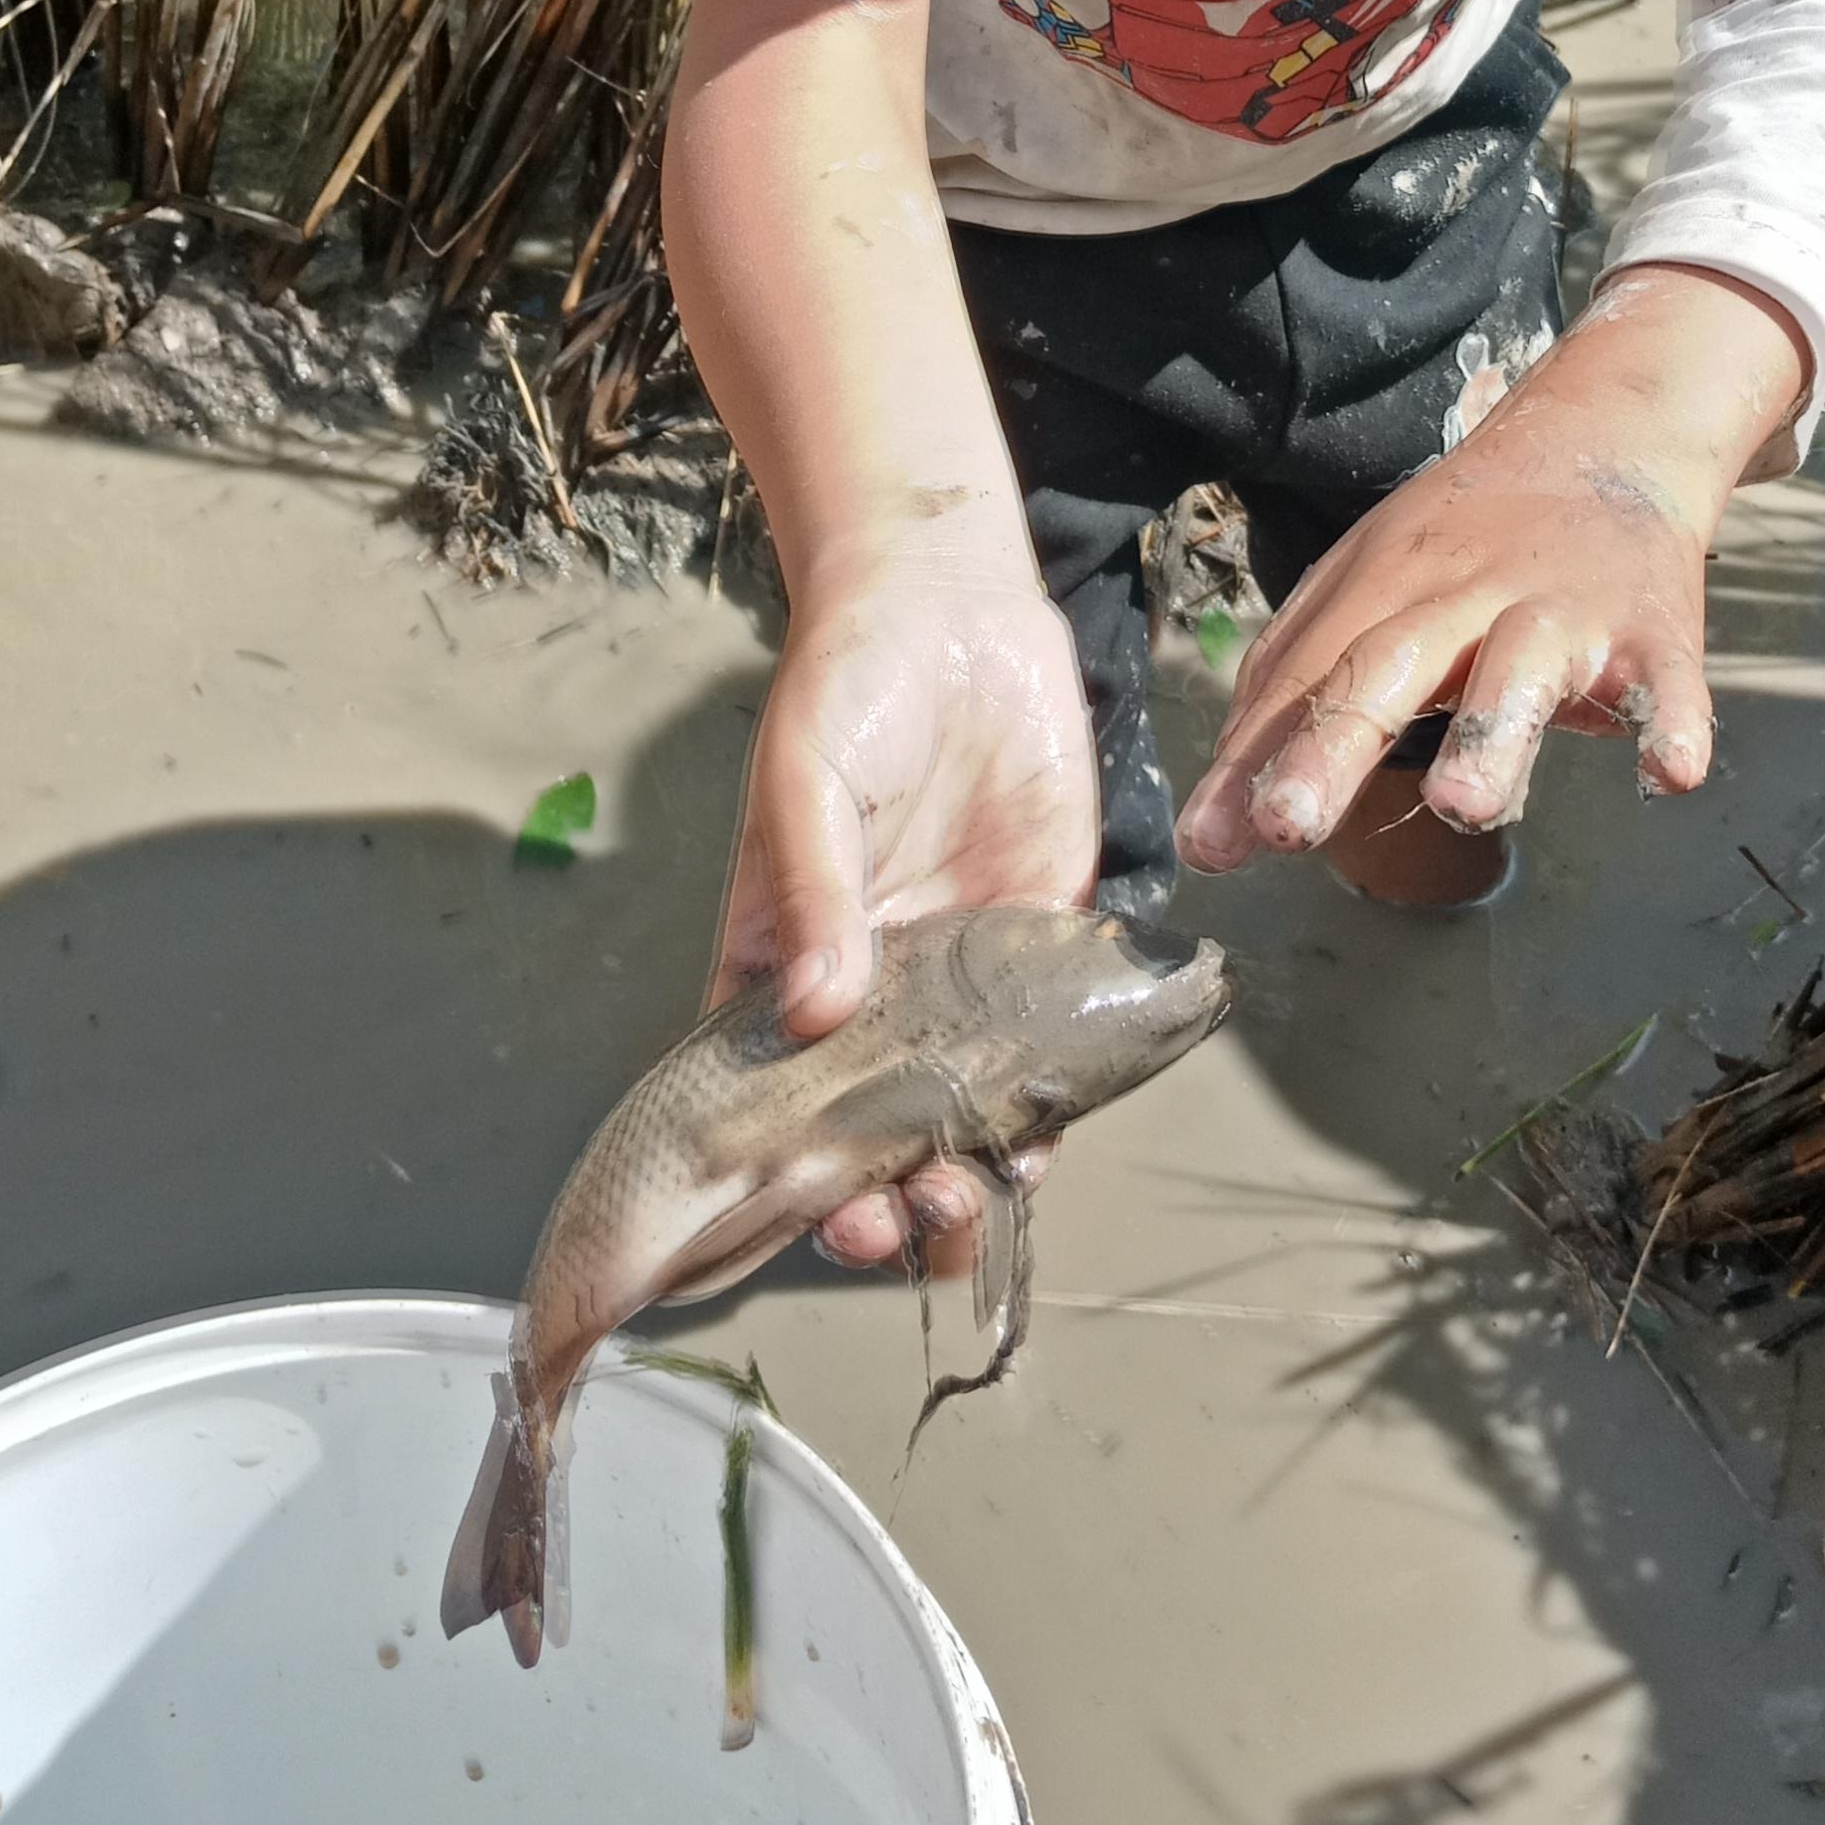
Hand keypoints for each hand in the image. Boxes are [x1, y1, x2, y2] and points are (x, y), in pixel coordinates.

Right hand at [711, 553, 1101, 1271]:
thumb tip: (816, 1006)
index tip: (806, 1213)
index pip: (773, 1093)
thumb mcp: (805, 781)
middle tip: (898, 1217)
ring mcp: (962, 973)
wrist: (950, 608)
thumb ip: (813, 889)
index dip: (780, 1168)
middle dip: (880, 1191)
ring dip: (964, 1166)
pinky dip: (1051, 1103)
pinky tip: (1050, 1139)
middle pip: (869, 1123)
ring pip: (963, 1105)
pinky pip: (1050, 1044)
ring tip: (971, 1196)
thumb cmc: (846, 687)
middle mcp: (873, 988)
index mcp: (788, 961)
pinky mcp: (1045, 937)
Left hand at [1175, 265, 1808, 867]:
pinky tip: (1668, 775)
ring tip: (1462, 807)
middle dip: (1335, 743)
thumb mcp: (1367, 586)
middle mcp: (1464, 596)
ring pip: (1520, 671)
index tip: (1210, 844)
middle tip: (1287, 826)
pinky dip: (1671, 722)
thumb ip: (1291, 688)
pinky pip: (1666, 682)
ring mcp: (1562, 611)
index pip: (1307, 677)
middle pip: (1390, 666)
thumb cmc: (1467, 541)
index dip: (1256, 758)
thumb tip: (1220, 815)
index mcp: (1383, 589)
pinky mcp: (1653, 629)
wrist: (1606, 439)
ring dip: (1491, 735)